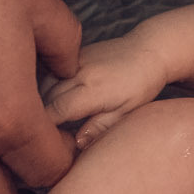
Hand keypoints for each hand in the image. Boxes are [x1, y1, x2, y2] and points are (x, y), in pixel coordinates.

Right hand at [44, 36, 172, 147]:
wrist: (151, 49)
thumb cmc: (142, 84)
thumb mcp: (126, 112)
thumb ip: (99, 128)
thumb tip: (76, 144)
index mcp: (93, 90)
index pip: (56, 111)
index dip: (47, 129)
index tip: (47, 143)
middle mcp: (80, 73)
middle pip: (46, 99)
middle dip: (42, 117)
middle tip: (47, 136)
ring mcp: (75, 61)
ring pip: (45, 84)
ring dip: (43, 101)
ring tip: (50, 119)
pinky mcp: (75, 54)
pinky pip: (53, 72)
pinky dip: (48, 87)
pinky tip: (55, 99)